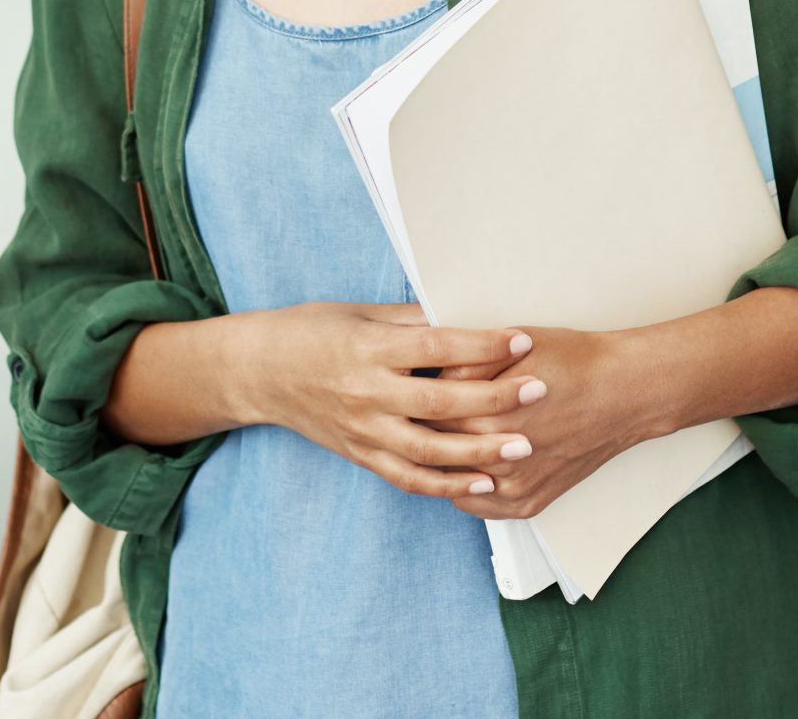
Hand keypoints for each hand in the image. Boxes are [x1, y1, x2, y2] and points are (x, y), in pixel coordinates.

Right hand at [236, 302, 546, 502]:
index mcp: (369, 349)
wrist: (258, 372)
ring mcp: (363, 430)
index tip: (522, 339)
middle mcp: (366, 393)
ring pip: (429, 449)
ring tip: (525, 447)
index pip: (437, 347)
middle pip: (441, 402)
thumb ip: (414, 319)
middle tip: (540, 391)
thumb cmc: (311, 332)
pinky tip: (482, 482)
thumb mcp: (361, 313)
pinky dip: (447, 484)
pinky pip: (408, 476)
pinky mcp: (361, 454)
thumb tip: (468, 314)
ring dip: (481, 452)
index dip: (483, 345)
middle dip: (495, 399)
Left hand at [426, 325, 665, 519]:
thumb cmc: (574, 362)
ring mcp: (515, 488)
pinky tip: (469, 463)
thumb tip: (429, 374)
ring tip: (443, 438)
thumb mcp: (515, 346)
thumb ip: (466, 362)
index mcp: (488, 416)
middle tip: (419, 415)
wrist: (624, 393)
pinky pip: (478, 504)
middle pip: (437, 450)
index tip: (415, 391)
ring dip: (446, 461)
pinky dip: (468, 486)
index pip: (429, 415)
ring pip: (453, 481)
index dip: (421, 400)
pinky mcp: (528, 503)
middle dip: (427, 431)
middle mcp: (500, 460)